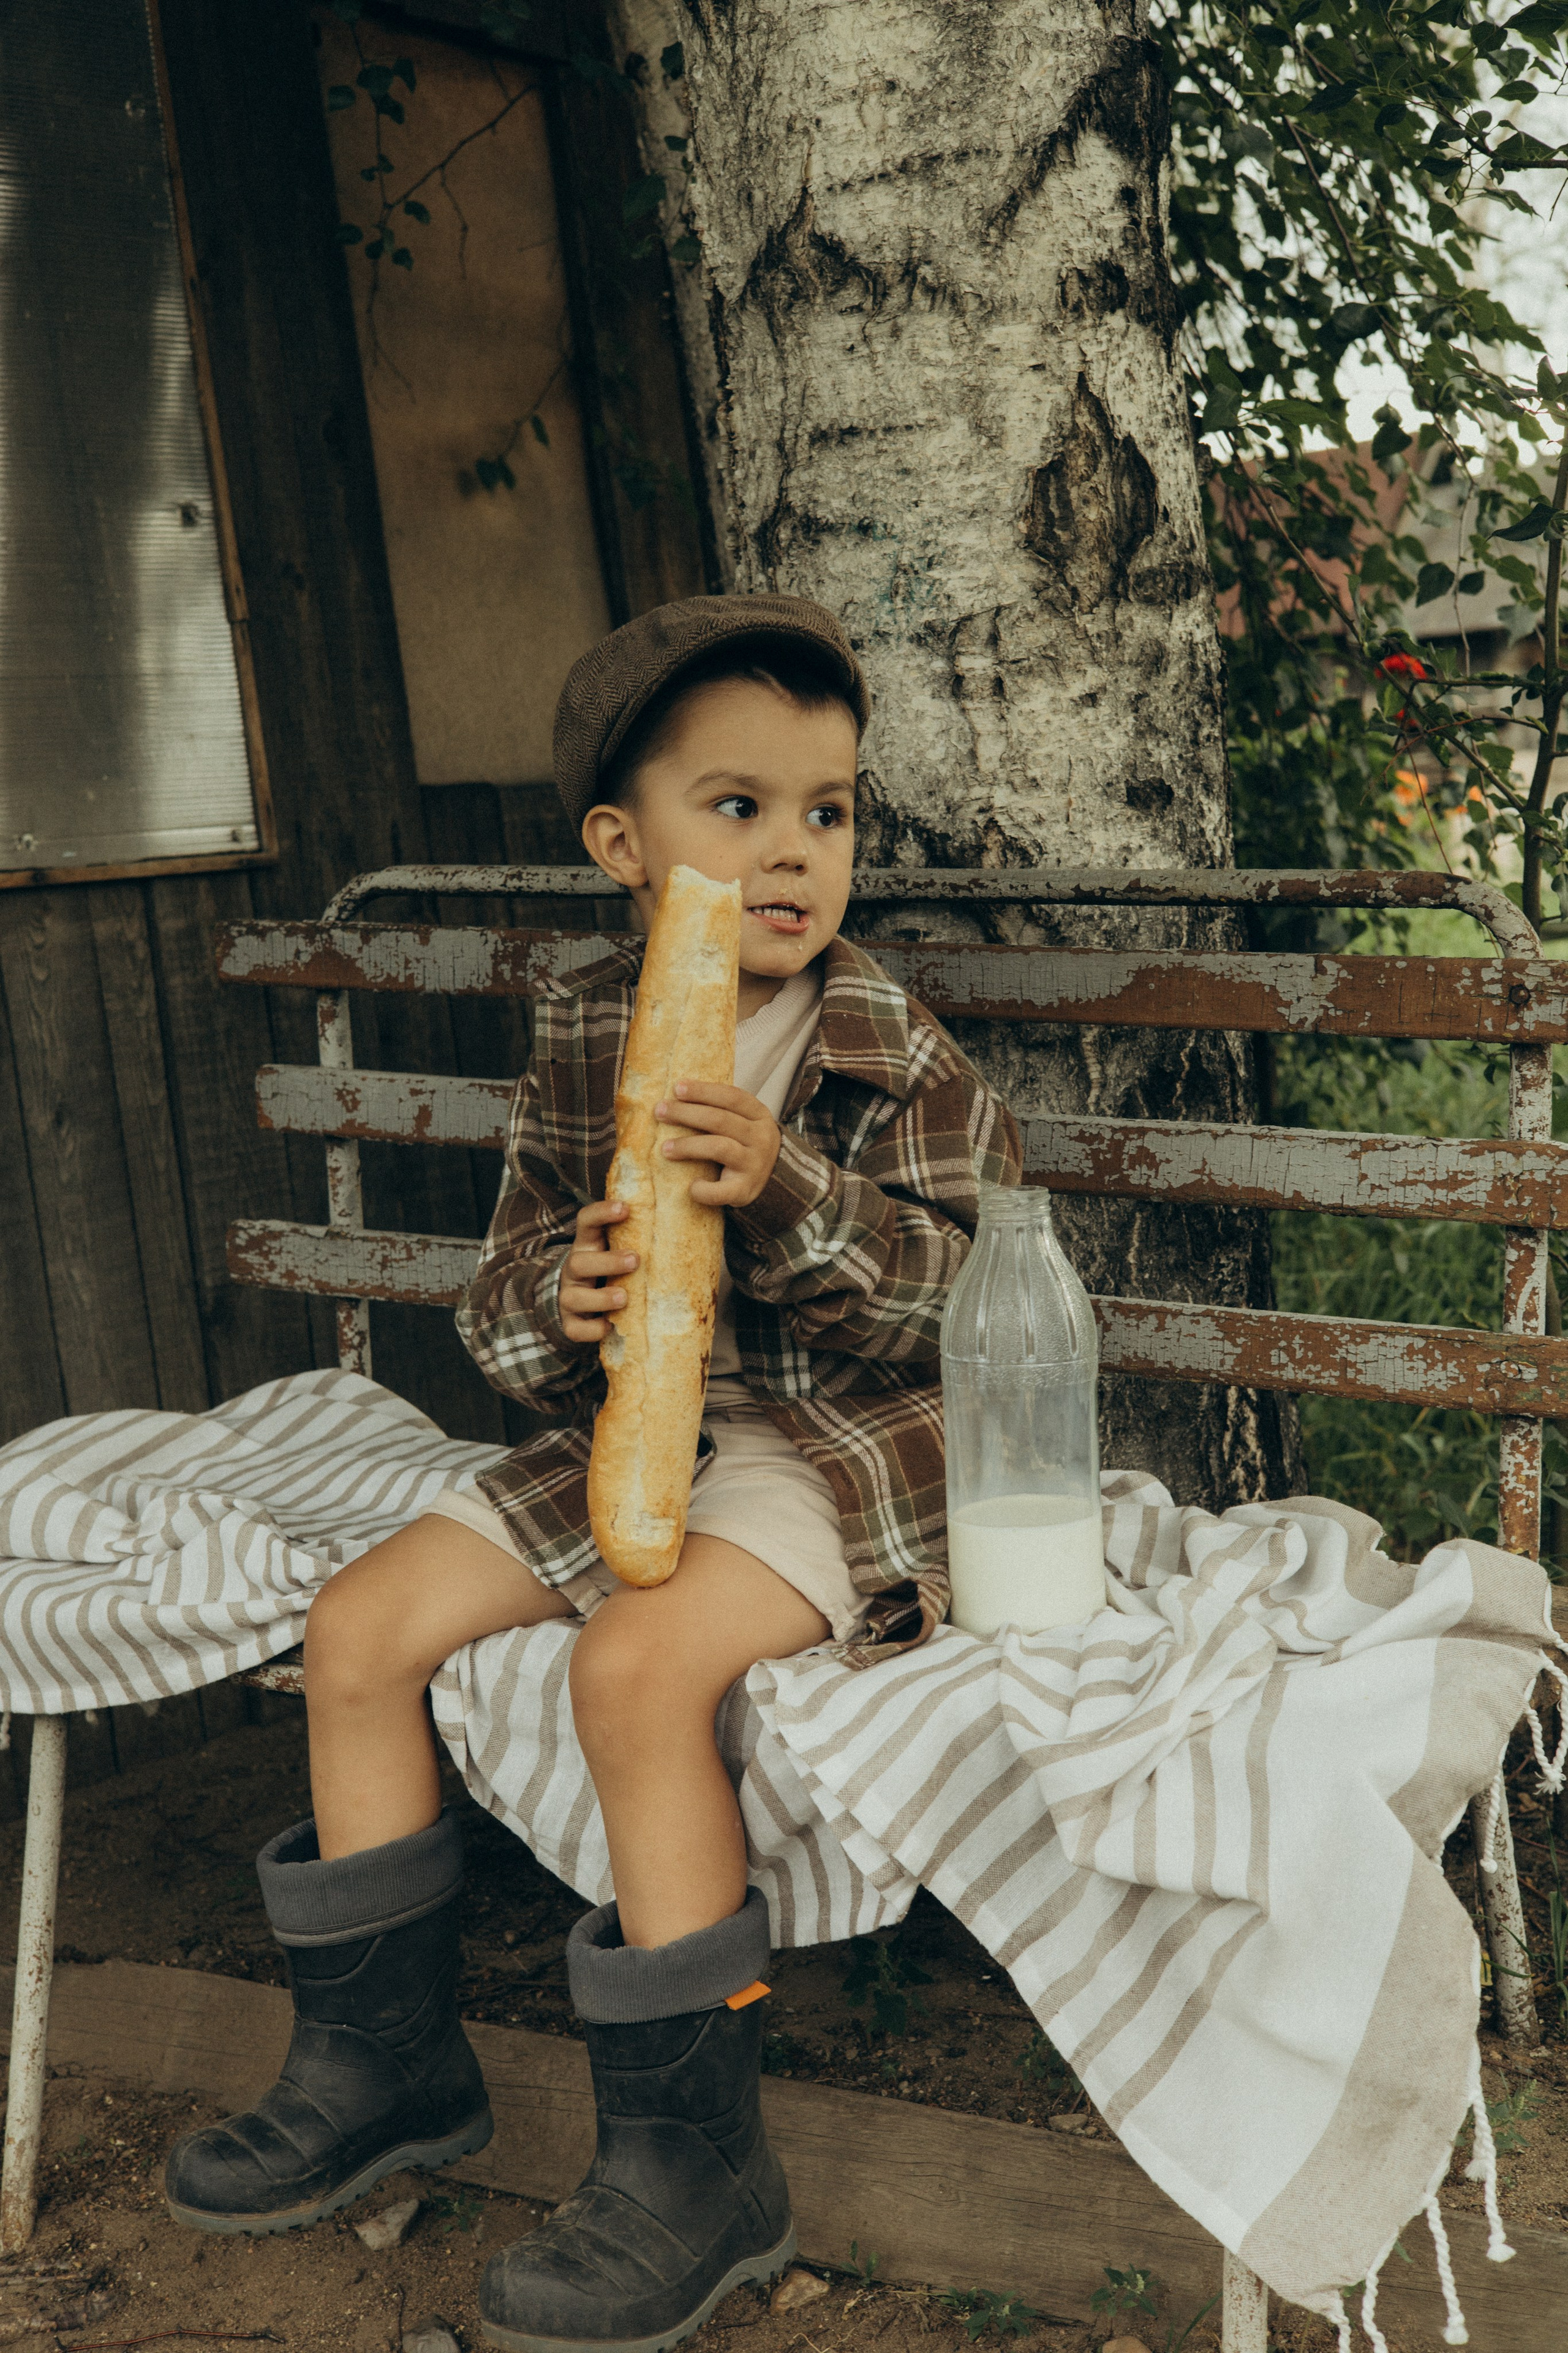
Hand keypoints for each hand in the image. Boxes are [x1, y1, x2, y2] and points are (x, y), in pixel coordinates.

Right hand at [559, 1199, 637, 1343]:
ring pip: (574, 1297)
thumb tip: (687, 1227)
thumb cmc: (611, 1271)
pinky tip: (609, 1327)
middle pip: (578, 1261)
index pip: (586, 1221)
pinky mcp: (570, 1322)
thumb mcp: (618, 1249)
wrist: (582, 1303)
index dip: (601, 1213)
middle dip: (607, 1261)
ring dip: (600, 1297)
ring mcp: (569, 1297)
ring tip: (625, 1298)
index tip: (625, 1209)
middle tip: (635, 1260)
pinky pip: (575, 1328)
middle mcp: (574, 1269)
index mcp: (588, 1245)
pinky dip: (592, 1330)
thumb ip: (638, 1238)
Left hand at [655, 1081, 781, 1209]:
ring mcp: (755, 1164)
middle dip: (686, 1113)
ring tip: (665, 1148)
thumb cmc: (743, 1145)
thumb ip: (719, 1110)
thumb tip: (675, 1095)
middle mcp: (761, 1138)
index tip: (676, 1087)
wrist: (772, 1182)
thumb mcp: (742, 1123)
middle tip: (660, 1111)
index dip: (703, 1091)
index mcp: (759, 1115)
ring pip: (718, 1148)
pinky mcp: (745, 1189)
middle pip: (720, 1120)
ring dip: (687, 1146)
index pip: (732, 1097)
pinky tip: (692, 1186)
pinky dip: (703, 1189)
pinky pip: (721, 1190)